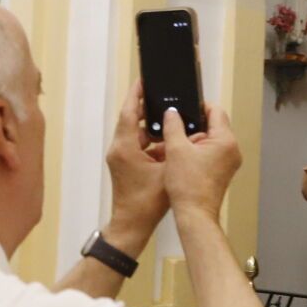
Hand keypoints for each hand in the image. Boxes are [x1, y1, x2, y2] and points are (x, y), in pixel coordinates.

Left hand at [104, 83, 167, 237]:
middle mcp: (118, 149)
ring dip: (151, 127)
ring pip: (135, 134)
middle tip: (163, 97)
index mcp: (125, 147)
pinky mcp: (124, 166)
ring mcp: (120, 158)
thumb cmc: (147, 202)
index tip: (143, 79)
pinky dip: (150, 142)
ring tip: (170, 120)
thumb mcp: (168, 170)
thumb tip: (188, 131)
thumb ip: (176, 148)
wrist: (132, 226)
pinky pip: (136, 146)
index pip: (129, 112)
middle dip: (147, 109)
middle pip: (132, 120)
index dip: (136, 94)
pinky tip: (167, 143)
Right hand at [160, 104, 240, 221]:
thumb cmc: (189, 187)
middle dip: (193, 126)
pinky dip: (197, 152)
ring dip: (193, 140)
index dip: (199, 106)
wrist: (195, 215)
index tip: (185, 106)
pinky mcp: (223, 172)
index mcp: (226, 141)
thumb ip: (173, 126)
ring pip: (210, 140)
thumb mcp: (175, 149)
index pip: (216, 111)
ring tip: (176, 146)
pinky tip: (181, 158)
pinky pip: (211, 153)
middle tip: (176, 129)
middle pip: (213, 126)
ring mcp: (229, 162)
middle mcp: (232, 150)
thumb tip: (171, 113)